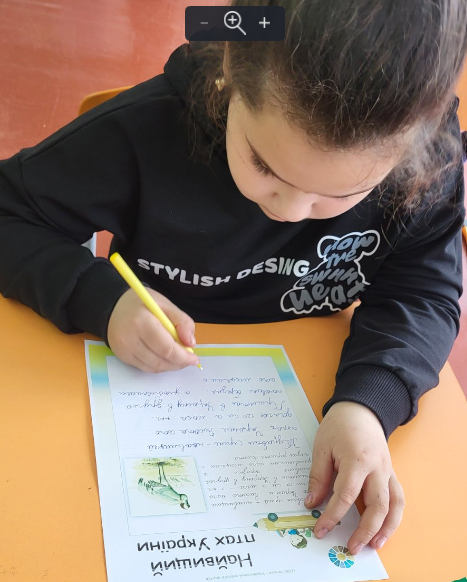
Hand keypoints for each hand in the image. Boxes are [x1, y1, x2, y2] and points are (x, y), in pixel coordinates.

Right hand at [107, 288, 199, 372]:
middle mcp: (129, 338)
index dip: (183, 356)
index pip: (166, 347)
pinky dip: (158, 365)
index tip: (195, 358)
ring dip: (170, 366)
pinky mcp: (121, 356)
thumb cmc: (142, 304)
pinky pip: (144, 367)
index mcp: (142, 321)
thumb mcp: (165, 304)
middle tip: (189, 360)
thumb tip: (191, 343)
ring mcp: (124, 350)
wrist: (113, 307)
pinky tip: (165, 358)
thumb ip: (182, 321)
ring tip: (179, 358)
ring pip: (153, 367)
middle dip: (179, 363)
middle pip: (160, 360)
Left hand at [305, 401, 404, 554]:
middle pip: (376, 505)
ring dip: (386, 528)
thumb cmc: (339, 426)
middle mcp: (377, 468)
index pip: (346, 495)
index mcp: (356, 459)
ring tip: (374, 545)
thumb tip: (311, 503)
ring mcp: (387, 471)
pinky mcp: (391, 473)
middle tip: (350, 547)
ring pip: (393, 505)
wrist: (361, 409)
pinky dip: (394, 516)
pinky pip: (397, 497)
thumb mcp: (322, 447)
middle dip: (364, 530)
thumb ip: (318, 477)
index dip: (333, 516)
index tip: (321, 529)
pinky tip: (385, 529)